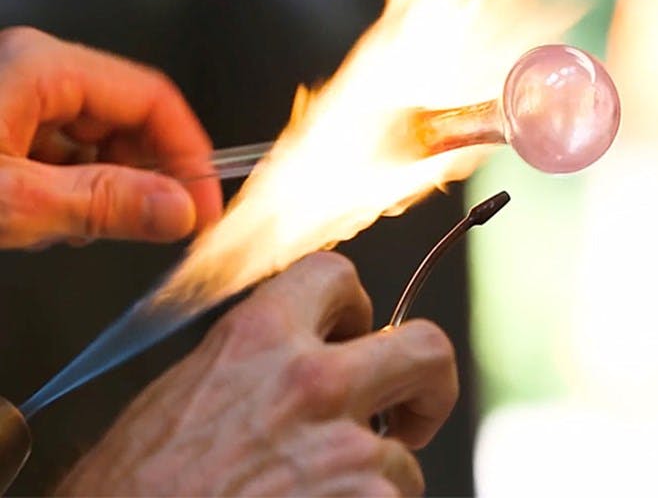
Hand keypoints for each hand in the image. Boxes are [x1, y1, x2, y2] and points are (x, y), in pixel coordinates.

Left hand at [0, 27, 221, 247]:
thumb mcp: (14, 199)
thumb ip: (102, 203)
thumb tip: (178, 208)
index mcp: (41, 67)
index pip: (153, 100)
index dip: (190, 155)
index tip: (205, 206)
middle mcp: (31, 72)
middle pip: (126, 122)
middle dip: (144, 178)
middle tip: (155, 227)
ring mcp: (12, 98)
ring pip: (94, 145)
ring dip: (101, 191)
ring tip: (75, 228)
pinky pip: (58, 157)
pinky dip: (65, 193)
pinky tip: (44, 222)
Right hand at [57, 253, 457, 495]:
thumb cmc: (133, 488)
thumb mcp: (183, 394)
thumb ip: (251, 364)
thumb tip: (290, 361)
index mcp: (258, 338)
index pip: (338, 275)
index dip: (358, 306)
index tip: (358, 335)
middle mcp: (310, 381)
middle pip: (426, 347)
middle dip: (430, 383)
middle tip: (411, 415)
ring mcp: (345, 448)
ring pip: (403, 456)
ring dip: (374, 481)